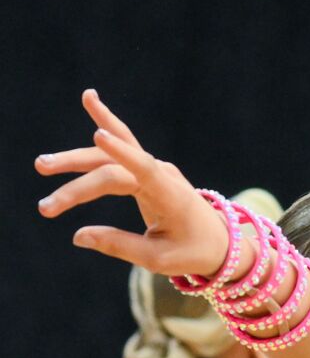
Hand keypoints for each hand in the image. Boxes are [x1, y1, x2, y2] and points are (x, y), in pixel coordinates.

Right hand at [36, 90, 229, 276]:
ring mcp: (155, 169)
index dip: (122, 154)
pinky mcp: (147, 169)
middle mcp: (163, 176)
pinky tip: (90, 99)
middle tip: (44, 192)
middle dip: (77, 177)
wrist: (218, 242)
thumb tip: (78, 235)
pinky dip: (105, 125)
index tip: (98, 135)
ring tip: (43, 164)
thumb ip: (120, 245)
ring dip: (77, 158)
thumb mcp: (158, 258)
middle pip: (114, 168)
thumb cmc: (191, 252)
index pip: (144, 171)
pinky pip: (124, 145)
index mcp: (171, 197)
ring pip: (113, 154)